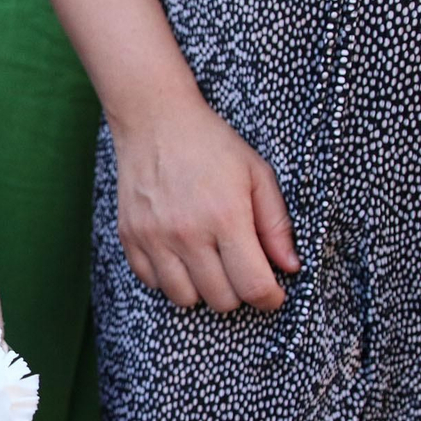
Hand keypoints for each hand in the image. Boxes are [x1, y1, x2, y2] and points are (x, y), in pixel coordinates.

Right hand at [110, 94, 299, 311]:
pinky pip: (153, 283)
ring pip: (185, 299)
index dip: (270, 298)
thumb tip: (290, 267)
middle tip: (241, 269)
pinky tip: (180, 255)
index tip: (273, 293)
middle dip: (239, 292)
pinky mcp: (130, 238)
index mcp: (225, 217)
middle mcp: (187, 233)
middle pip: (221, 300)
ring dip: (203, 289)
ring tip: (210, 264)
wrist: (154, 121)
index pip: (253, 286)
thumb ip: (276, 224)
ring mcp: (153, 238)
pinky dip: (170, 278)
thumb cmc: (211, 146)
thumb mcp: (257, 175)